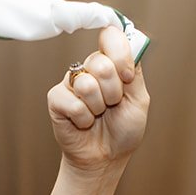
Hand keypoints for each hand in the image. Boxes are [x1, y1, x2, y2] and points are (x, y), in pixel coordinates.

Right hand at [47, 25, 147, 172]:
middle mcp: (89, 68)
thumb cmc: (123, 130)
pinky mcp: (56, 98)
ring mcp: (71, 82)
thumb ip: (136, 72)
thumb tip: (131, 43)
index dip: (120, 55)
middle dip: (113, 92)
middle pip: (101, 63)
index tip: (127, 77)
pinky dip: (84, 119)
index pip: (111, 36)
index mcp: (111, 63)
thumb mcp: (139, 100)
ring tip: (98, 115)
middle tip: (112, 105)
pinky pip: (72, 102)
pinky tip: (84, 123)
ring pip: (87, 84)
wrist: (106, 158)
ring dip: (99, 107)